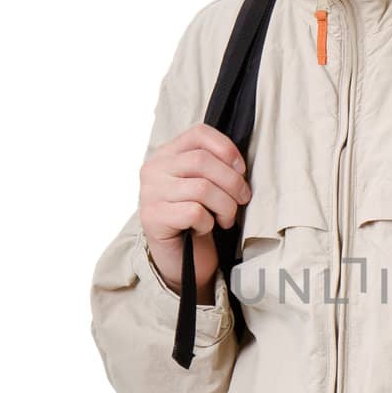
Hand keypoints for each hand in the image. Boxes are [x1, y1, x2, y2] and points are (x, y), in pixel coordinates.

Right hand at [139, 123, 250, 296]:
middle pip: (203, 161)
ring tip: (226, 218)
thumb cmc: (197, 220)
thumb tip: (240, 164)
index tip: (241, 170)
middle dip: (232, 182)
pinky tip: (205, 228)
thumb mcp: (206, 185)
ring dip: (225, 206)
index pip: (199, 133)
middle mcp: (153, 169)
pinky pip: (194, 212)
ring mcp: (149, 193)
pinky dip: (208, 223)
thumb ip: (215, 166)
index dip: (227, 148)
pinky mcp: (153, 218)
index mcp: (167, 155)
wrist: (180, 259)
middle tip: (242, 199)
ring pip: (202, 188)